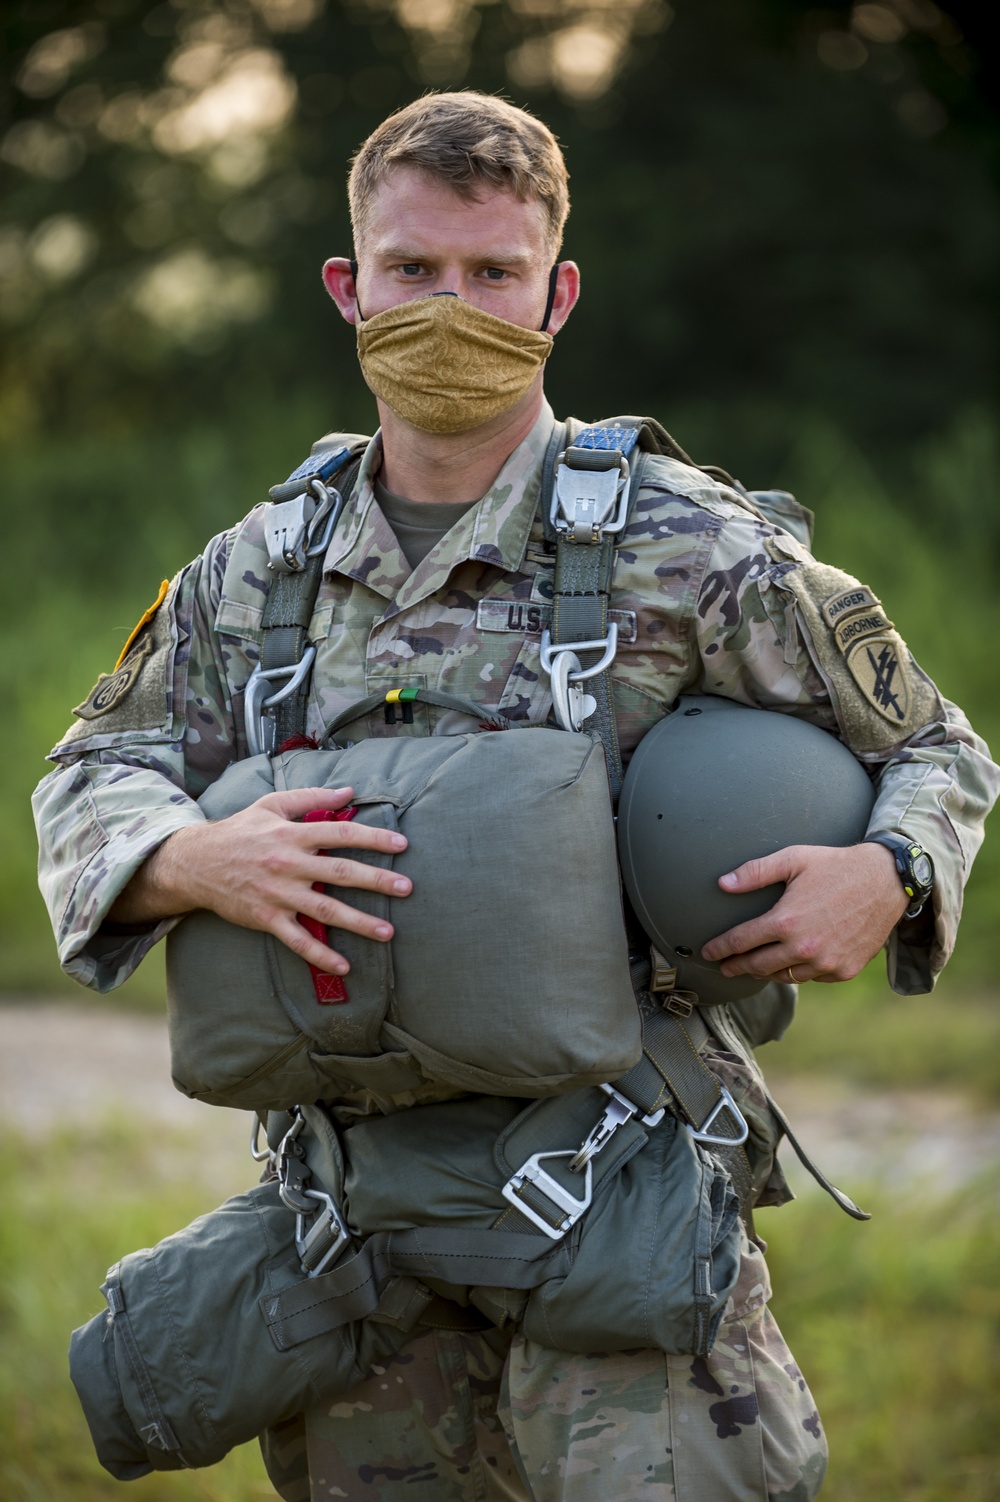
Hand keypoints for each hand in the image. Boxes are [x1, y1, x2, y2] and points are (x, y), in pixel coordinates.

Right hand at [109, 787, 410, 974]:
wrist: (195, 862)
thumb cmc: (239, 830)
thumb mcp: (271, 805)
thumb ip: (311, 797)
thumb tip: (349, 792)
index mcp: (292, 833)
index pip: (340, 833)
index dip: (373, 838)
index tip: (402, 844)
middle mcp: (288, 863)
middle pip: (340, 872)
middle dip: (376, 880)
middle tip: (407, 887)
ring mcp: (277, 893)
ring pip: (324, 909)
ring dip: (358, 921)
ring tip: (388, 931)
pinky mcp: (265, 918)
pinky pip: (297, 940)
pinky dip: (320, 955)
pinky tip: (344, 966)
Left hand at [700, 842, 907, 984]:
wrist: (886, 881)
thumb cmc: (835, 866)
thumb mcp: (793, 859)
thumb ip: (755, 872)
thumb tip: (722, 884)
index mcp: (786, 922)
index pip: (741, 942)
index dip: (720, 949)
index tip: (707, 953)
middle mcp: (804, 948)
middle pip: (757, 966)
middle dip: (736, 967)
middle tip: (724, 968)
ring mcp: (825, 963)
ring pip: (784, 976)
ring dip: (765, 973)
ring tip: (753, 968)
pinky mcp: (843, 970)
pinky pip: (811, 978)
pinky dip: (798, 972)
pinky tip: (791, 964)